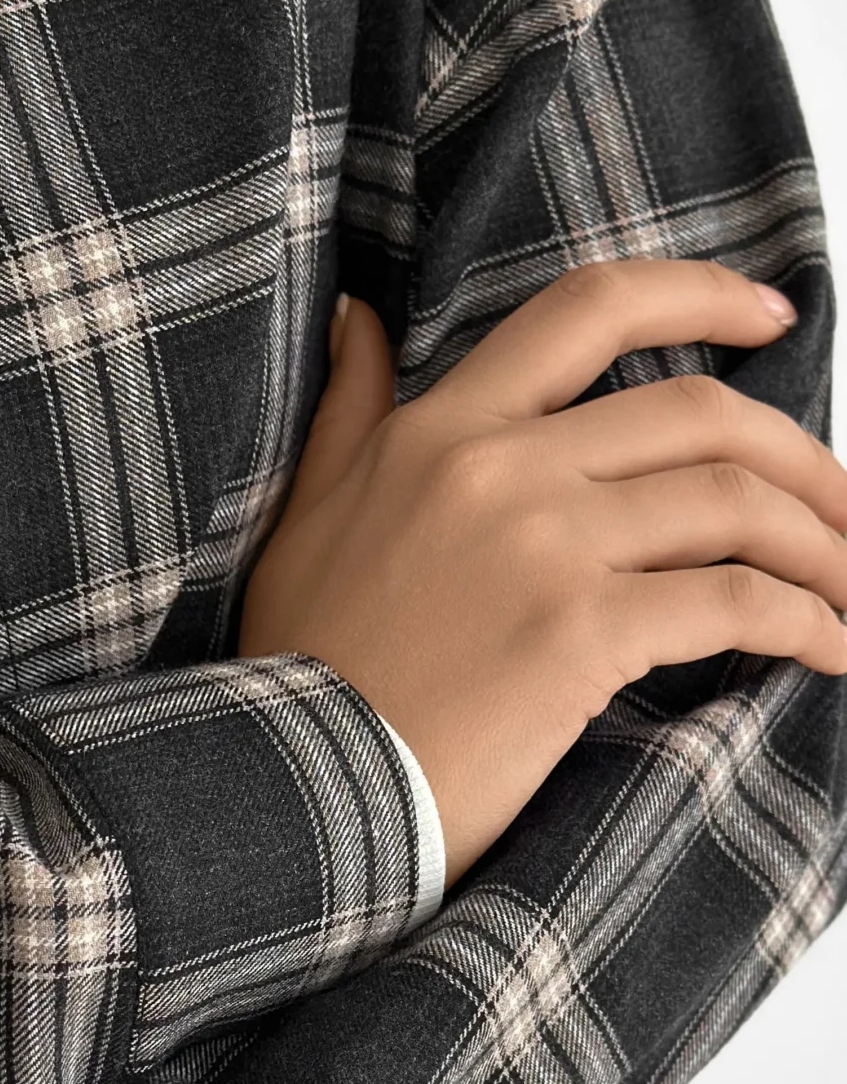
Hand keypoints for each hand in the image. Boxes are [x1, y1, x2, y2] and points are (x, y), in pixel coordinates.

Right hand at [241, 260, 846, 886]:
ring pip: (734, 503)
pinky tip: (833, 650)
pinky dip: (807, 623)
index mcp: (439, 429)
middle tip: (845, 505)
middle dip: (802, 457)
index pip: (588, 310)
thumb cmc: (303, 667)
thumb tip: (358, 315)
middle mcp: (497, 467)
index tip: (771, 313)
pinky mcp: (578, 635)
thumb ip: (349, 411)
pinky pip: (735, 604)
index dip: (698, 296)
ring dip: (823, 544)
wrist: (292, 787)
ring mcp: (542, 547)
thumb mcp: (304, 518)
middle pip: (699, 414)